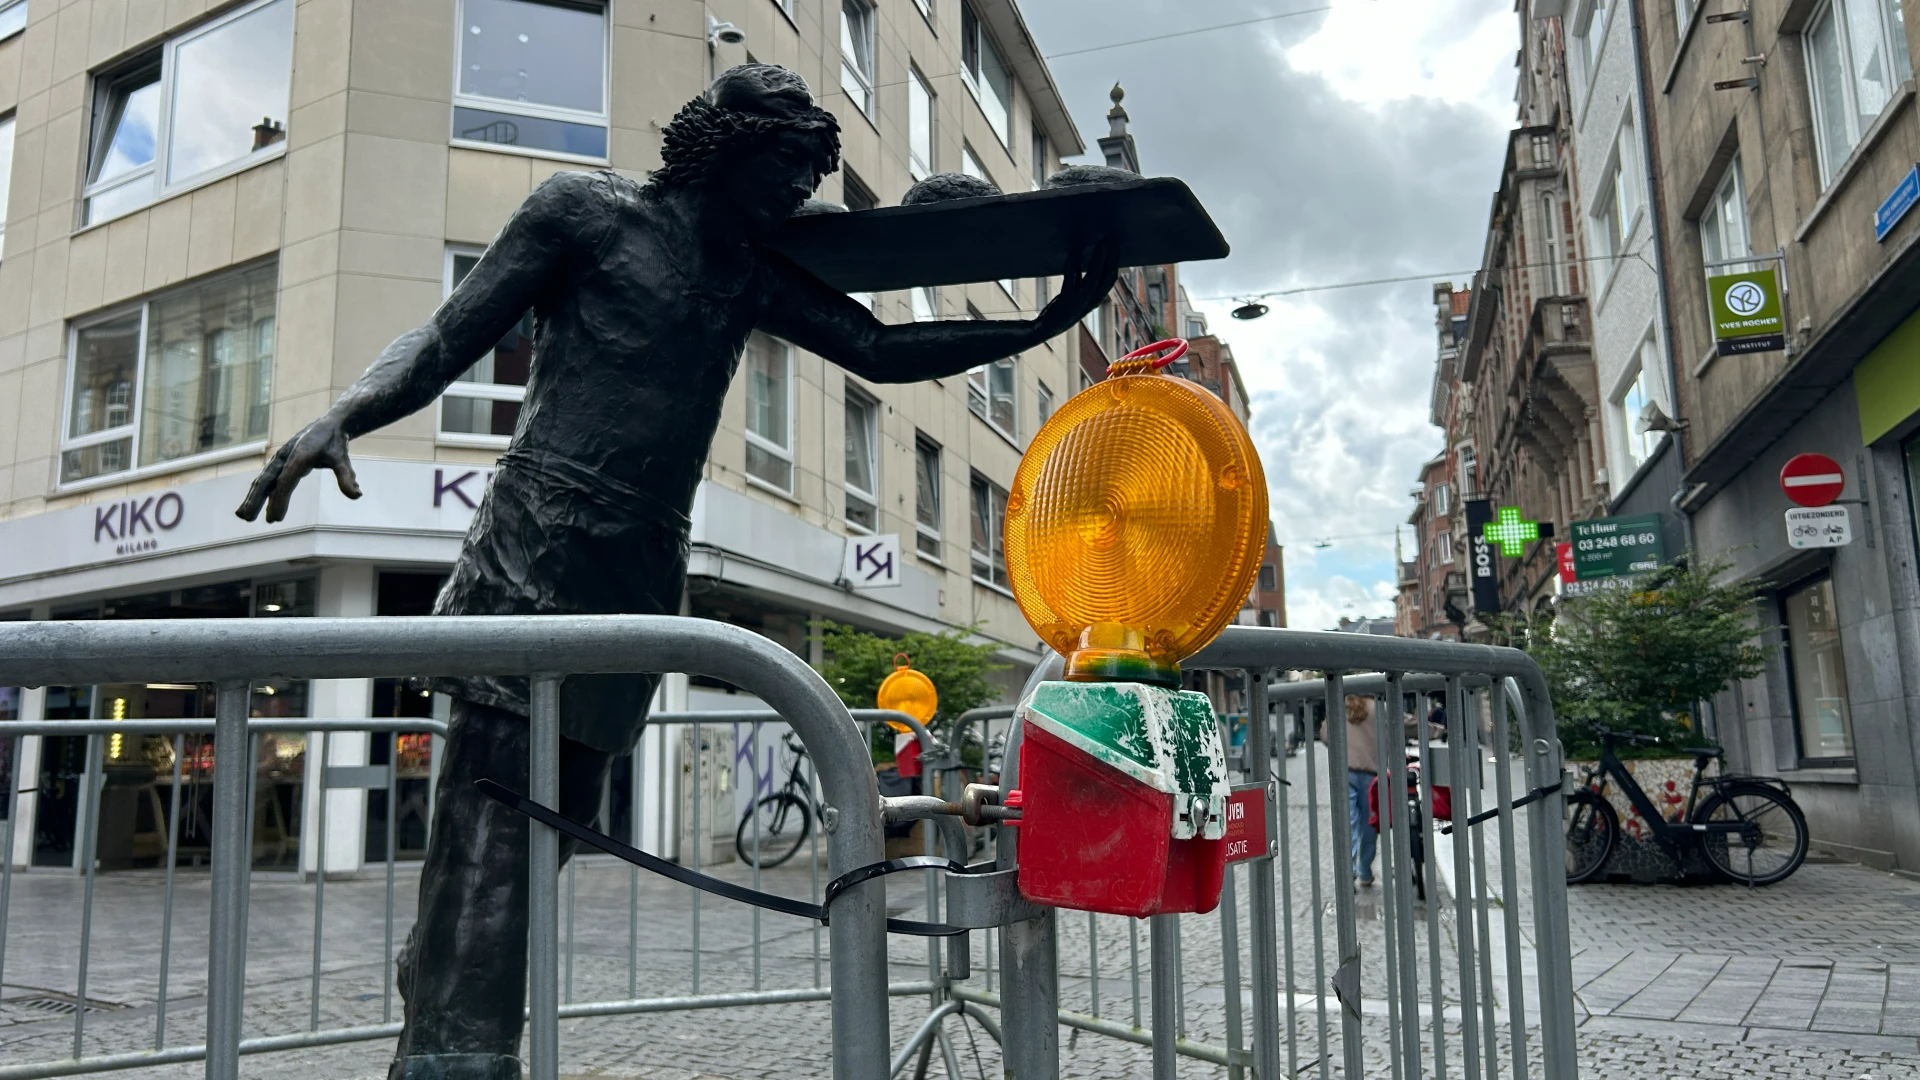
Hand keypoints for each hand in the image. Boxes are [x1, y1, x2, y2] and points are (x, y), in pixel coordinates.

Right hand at [235, 414, 360, 522]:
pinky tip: (252, 505)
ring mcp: (280, 459)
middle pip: (266, 480)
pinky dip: (258, 492)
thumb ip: (347, 477)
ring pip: (263, 480)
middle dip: (255, 499)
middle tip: (247, 518)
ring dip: (252, 497)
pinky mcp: (280, 462)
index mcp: (299, 456)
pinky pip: (267, 479)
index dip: (280, 500)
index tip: (276, 519)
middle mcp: (285, 457)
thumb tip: (357, 496)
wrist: (330, 424)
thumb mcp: (343, 459)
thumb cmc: (336, 443)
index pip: (286, 481)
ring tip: (242, 516)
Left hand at [1035, 239, 1118, 336]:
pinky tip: (1071, 258)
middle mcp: (1091, 301)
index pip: (1111, 278)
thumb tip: (1078, 259)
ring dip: (1097, 260)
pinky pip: (1070, 283)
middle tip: (1110, 239)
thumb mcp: (1074, 292)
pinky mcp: (1066, 302)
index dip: (1115, 261)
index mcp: (1095, 298)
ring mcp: (1080, 302)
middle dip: (1110, 257)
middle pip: (1106, 276)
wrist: (1047, 328)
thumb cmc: (1061, 309)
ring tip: (1101, 244)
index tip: (1115, 245)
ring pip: (1093, 278)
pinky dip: (1071, 270)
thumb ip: (1078, 278)